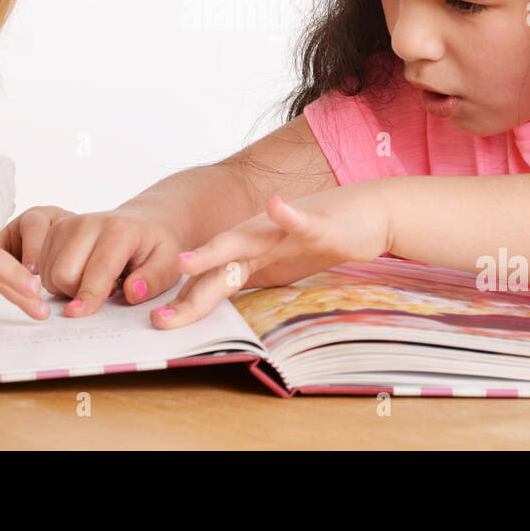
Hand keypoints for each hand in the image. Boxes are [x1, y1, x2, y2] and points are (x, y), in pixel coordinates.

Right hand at [0, 204, 182, 315]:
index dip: (88, 297)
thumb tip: (131, 293)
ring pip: (51, 274)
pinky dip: (59, 279)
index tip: (78, 314)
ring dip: (68, 288)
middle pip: (64, 274)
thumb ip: (153, 279)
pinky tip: (81, 273)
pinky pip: (44, 269)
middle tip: (105, 291)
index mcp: (119, 230)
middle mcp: (89, 222)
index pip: (97, 270)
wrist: (143, 222)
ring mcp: (68, 224)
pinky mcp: (55, 229)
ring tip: (94, 280)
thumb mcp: (169, 263)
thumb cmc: (155, 246)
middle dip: (78, 294)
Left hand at [151, 185, 391, 328]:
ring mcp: (285, 229)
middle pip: (218, 269)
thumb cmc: (323, 240)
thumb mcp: (282, 266)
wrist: (368, 212)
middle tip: (161, 319)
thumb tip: (219, 302)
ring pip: (245, 240)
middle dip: (190, 295)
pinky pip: (301, 219)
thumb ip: (249, 277)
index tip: (160, 325)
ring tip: (185, 261)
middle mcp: (259, 238)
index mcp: (250, 254)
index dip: (188, 303)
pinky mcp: (318, 222)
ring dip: (215, 249)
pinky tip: (276, 205)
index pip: (213, 281)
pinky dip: (288, 214)